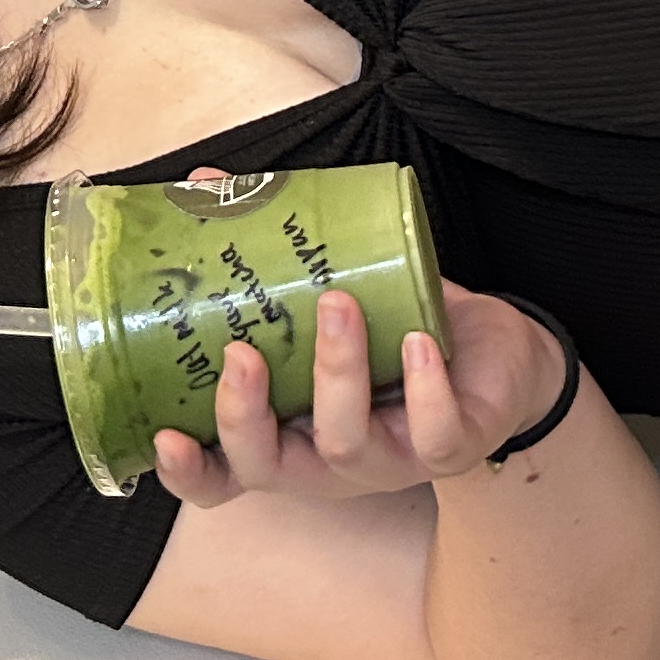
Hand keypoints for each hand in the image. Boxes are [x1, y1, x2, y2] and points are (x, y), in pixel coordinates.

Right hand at [150, 285, 568, 511]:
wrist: (495, 355)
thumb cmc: (395, 327)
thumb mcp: (329, 295)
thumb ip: (272, 253)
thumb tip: (204, 184)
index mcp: (289, 433)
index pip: (225, 475)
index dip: (188, 471)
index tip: (164, 433)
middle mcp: (328, 461)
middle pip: (268, 469)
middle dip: (245, 418)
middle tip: (241, 354)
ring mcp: (388, 461)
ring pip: (347, 442)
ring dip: (336, 371)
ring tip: (337, 303)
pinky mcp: (450, 448)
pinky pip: (433, 433)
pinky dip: (422, 389)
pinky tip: (415, 343)